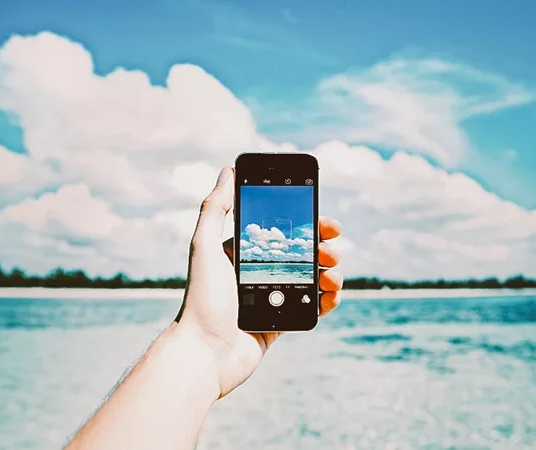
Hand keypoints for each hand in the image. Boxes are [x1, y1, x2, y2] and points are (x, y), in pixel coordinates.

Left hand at [176, 166, 342, 397]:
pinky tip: (332, 295)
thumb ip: (216, 208)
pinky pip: (311, 308)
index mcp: (240, 255)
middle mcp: (256, 274)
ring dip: (329, 273)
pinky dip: (326, 300)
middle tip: (332, 250)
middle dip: (322, 248)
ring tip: (333, 276)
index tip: (325, 219)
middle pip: (300, 254)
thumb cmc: (202, 299)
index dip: (305, 223)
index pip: (279, 231)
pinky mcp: (280, 324)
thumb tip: (228, 169)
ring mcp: (271, 300)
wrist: (205, 353)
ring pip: (310, 279)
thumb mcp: (204, 246)